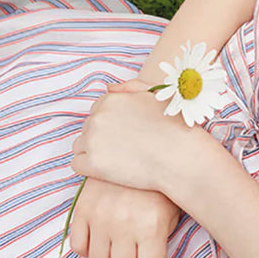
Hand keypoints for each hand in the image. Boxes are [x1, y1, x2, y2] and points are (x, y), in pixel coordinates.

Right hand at [66, 177, 180, 257]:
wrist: (140, 146)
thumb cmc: (160, 182)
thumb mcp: (172, 208)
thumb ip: (163, 236)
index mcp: (152, 225)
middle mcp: (125, 224)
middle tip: (134, 252)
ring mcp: (100, 217)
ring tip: (118, 242)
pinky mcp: (82, 209)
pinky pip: (78, 247)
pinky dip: (88, 246)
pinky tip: (101, 235)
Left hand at [71, 80, 202, 193]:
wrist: (181, 157)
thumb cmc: (175, 126)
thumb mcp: (157, 96)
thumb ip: (131, 87)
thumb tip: (108, 89)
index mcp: (112, 99)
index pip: (98, 110)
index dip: (113, 122)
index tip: (127, 132)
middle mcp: (98, 117)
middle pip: (89, 127)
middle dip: (103, 136)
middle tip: (127, 147)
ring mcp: (93, 140)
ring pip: (81, 145)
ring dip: (94, 151)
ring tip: (118, 158)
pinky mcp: (92, 164)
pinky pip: (77, 165)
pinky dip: (90, 168)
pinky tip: (109, 170)